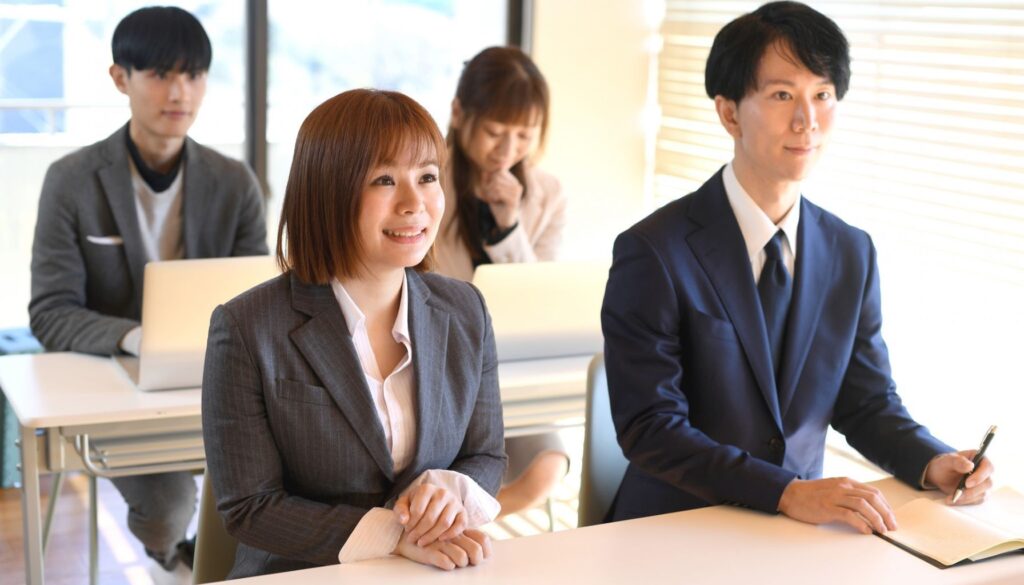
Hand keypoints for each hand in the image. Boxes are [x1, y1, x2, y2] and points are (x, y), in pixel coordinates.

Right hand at [393, 529, 491, 569]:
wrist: (402, 534)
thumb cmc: (427, 536)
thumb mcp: (446, 534)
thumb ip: (462, 539)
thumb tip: (480, 552)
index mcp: (459, 530)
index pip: (482, 538)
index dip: (486, 550)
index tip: (482, 557)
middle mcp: (452, 536)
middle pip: (476, 550)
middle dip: (475, 561)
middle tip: (468, 563)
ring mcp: (441, 543)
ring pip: (462, 557)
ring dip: (460, 564)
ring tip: (453, 562)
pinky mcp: (429, 551)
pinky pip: (446, 562)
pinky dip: (447, 565)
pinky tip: (443, 563)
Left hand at [394, 484, 466, 546]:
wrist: (433, 501)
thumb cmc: (416, 503)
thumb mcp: (404, 504)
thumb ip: (400, 510)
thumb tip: (404, 521)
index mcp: (427, 489)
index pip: (418, 510)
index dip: (411, 524)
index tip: (406, 531)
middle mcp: (443, 493)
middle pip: (431, 518)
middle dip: (419, 532)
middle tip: (412, 540)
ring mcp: (454, 502)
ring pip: (444, 523)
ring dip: (432, 536)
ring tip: (422, 542)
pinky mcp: (463, 512)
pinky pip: (460, 525)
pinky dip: (451, 534)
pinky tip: (440, 539)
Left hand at [477, 170, 522, 228]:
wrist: (504, 220)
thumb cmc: (497, 204)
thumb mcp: (490, 190)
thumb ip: (487, 181)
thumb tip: (484, 171)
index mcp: (513, 180)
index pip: (499, 171)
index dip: (489, 177)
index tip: (485, 186)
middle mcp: (516, 184)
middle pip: (496, 176)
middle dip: (487, 184)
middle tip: (486, 193)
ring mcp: (517, 193)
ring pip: (496, 185)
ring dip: (489, 192)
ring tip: (490, 198)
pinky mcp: (514, 200)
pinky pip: (499, 193)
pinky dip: (492, 197)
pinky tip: (493, 201)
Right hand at [778, 477, 897, 534]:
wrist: (790, 494)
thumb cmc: (811, 494)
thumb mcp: (833, 489)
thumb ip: (848, 495)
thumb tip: (867, 510)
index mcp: (846, 482)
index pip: (874, 492)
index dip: (886, 506)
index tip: (890, 517)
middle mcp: (843, 487)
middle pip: (872, 498)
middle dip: (886, 513)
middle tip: (892, 526)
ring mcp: (835, 496)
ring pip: (864, 505)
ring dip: (877, 519)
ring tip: (882, 530)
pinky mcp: (827, 507)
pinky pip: (849, 515)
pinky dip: (860, 523)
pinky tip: (866, 531)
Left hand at [924, 450, 994, 504]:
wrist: (940, 475)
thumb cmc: (945, 465)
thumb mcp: (947, 461)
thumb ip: (957, 462)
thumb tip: (970, 465)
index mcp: (980, 458)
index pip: (988, 467)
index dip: (980, 476)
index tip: (967, 483)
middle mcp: (986, 471)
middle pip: (988, 483)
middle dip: (973, 490)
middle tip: (958, 494)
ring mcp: (985, 483)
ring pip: (983, 494)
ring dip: (967, 497)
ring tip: (951, 498)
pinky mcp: (981, 493)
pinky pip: (977, 500)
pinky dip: (965, 501)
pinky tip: (953, 500)